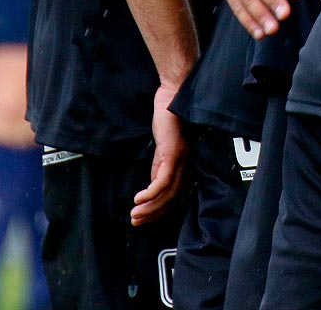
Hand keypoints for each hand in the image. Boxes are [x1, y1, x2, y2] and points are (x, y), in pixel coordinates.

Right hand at [131, 86, 186, 224]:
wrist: (170, 98)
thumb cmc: (166, 122)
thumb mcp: (160, 151)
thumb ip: (158, 168)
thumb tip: (151, 188)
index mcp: (183, 167)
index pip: (174, 198)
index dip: (159, 212)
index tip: (142, 220)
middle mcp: (186, 167)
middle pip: (172, 200)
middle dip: (153, 215)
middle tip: (135, 222)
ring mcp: (181, 161)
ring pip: (167, 194)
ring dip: (149, 208)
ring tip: (134, 215)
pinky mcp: (173, 154)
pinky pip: (163, 181)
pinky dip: (150, 193)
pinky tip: (138, 199)